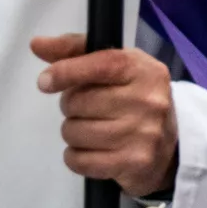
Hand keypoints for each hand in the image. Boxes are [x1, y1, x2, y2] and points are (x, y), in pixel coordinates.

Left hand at [33, 35, 178, 196]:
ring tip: (92, 130)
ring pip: (74, 132)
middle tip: (87, 109)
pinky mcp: (133, 163)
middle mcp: (148, 100)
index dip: (66, 71)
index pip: (101, 65)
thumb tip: (37, 44)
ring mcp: (143, 134)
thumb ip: (76, 51)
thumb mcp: (116, 67)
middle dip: (71, 106)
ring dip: (73, 132)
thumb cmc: (134, 98)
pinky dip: (76, 157)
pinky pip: (79, 160)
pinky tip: (92, 151)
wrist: (169, 145)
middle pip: (78, 102)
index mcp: (144, 71)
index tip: (45, 81)